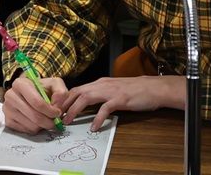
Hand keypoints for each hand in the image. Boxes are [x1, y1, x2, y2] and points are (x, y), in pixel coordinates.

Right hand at [3, 75, 68, 133]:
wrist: (30, 93)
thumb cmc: (42, 89)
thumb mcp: (54, 84)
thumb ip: (60, 92)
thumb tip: (57, 107)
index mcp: (20, 84)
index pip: (37, 102)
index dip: (50, 111)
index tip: (58, 113)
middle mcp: (11, 96)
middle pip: (35, 116)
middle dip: (49, 121)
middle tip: (55, 121)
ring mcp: (8, 109)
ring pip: (31, 126)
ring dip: (43, 126)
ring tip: (46, 119)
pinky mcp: (8, 121)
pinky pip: (26, 131)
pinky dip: (35, 129)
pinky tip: (37, 121)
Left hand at [58, 75, 184, 130]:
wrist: (153, 87)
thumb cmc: (135, 90)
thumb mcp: (114, 89)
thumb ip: (101, 94)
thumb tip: (88, 103)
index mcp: (100, 82)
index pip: (77, 89)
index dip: (66, 98)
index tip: (57, 109)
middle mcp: (102, 84)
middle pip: (77, 92)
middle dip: (65, 104)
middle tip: (57, 116)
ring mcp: (111, 91)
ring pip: (86, 98)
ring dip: (75, 110)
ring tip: (68, 121)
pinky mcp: (120, 99)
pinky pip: (105, 109)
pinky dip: (97, 118)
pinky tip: (93, 127)